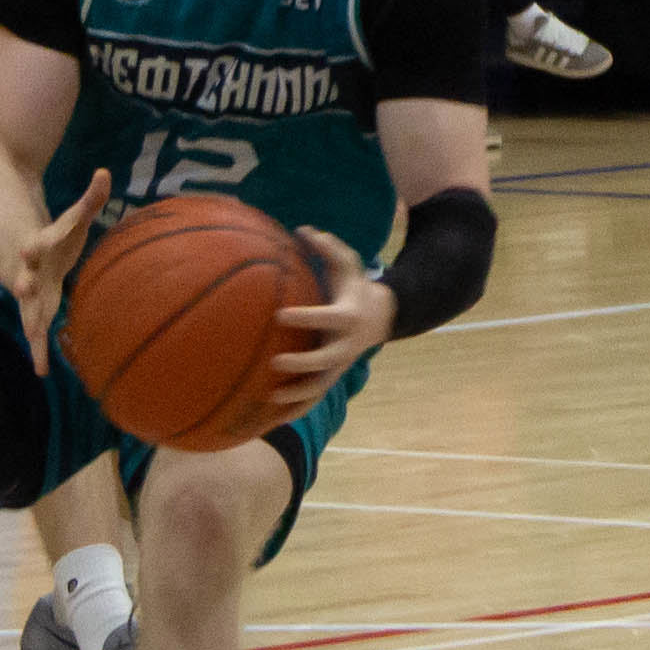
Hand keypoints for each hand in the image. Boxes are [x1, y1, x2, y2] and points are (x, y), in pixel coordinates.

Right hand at [9, 171, 113, 360]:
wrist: (15, 244)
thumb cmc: (58, 234)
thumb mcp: (73, 218)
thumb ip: (90, 198)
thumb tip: (105, 174)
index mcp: (43, 244)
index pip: (42, 241)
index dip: (37, 243)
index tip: (28, 246)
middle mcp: (33, 267)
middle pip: (27, 275)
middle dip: (24, 283)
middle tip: (21, 288)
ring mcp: (32, 288)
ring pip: (29, 307)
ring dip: (32, 322)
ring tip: (33, 340)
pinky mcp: (34, 304)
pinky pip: (35, 327)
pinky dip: (38, 347)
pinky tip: (41, 369)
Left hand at [267, 228, 393, 408]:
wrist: (380, 318)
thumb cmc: (355, 287)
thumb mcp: (349, 264)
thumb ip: (328, 246)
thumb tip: (303, 228)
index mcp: (346, 317)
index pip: (326, 319)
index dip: (305, 318)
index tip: (280, 315)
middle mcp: (344, 346)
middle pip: (325, 361)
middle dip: (302, 365)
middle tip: (276, 362)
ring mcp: (338, 366)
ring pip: (319, 388)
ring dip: (297, 398)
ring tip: (270, 401)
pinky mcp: (331, 378)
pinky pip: (312, 399)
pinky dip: (294, 411)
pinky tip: (268, 421)